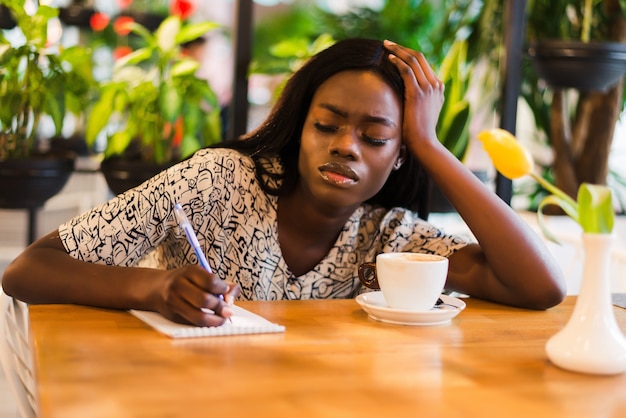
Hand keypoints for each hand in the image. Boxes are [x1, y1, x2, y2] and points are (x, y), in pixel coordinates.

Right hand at [156, 265, 240, 326]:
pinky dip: (207, 324)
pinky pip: (193, 323)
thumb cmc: (188, 282)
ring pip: (199, 316)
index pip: (211, 281)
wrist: (158, 288)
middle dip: (220, 307)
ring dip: (216, 319)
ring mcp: (173, 301)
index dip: (222, 289)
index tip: (226, 291)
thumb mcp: (202, 275)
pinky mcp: (172, 315)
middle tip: (228, 311)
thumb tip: (230, 300)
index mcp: (190, 271)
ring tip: (223, 318)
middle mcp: (179, 285)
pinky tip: (212, 320)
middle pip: (205, 300)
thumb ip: (222, 284)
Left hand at [383, 40, 443, 154]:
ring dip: (398, 51)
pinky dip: (398, 61)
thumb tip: (406, 92)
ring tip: (385, 46)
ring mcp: (428, 88)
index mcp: (438, 87)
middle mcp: (435, 84)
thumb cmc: (418, 131)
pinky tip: (389, 58)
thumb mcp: (423, 111)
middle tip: (387, 43)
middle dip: (402, 48)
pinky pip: (407, 70)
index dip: (408, 54)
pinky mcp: (418, 93)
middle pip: (419, 57)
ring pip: (413, 60)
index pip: (423, 63)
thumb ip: (419, 99)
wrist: (424, 143)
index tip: (394, 50)